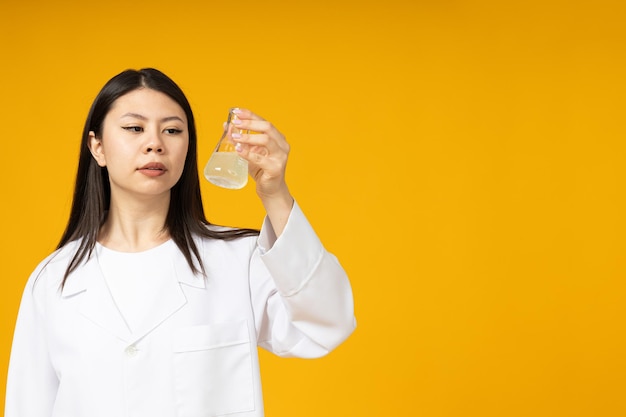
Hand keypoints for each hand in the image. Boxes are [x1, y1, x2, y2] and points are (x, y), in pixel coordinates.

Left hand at [230, 108, 293, 233]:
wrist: (271, 189)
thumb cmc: (262, 169)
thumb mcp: (251, 151)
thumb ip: (241, 139)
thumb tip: (227, 125)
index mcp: (277, 138)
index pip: (264, 121)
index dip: (250, 115)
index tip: (236, 112)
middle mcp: (282, 145)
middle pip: (267, 127)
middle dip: (249, 123)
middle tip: (235, 123)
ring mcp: (280, 157)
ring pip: (266, 140)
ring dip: (248, 137)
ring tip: (235, 137)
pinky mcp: (275, 169)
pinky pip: (260, 159)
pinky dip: (248, 153)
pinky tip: (238, 149)